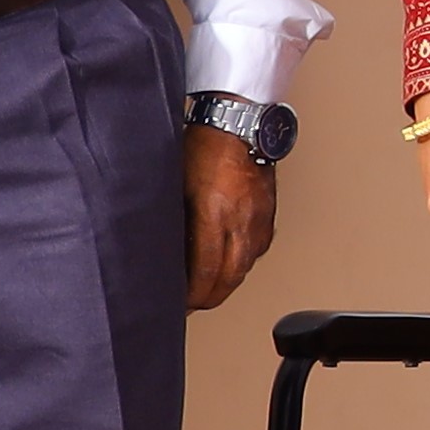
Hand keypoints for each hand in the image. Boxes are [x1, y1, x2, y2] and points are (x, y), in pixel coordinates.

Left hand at [183, 129, 276, 310]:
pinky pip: (253, 253)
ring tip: (204, 289)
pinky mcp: (268, 219)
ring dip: (223, 284)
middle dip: (206, 299)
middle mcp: (242, 225)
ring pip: (242, 271)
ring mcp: (259, 224)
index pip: (205, 275)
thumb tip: (161, 251)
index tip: (176, 304)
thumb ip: (173, 221)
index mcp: (215, 216)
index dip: (189, 297)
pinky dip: (237, 265)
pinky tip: (224, 262)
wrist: (240, 125)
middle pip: (227, 282)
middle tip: (187, 305)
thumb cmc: (204, 146)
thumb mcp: (175, 184)